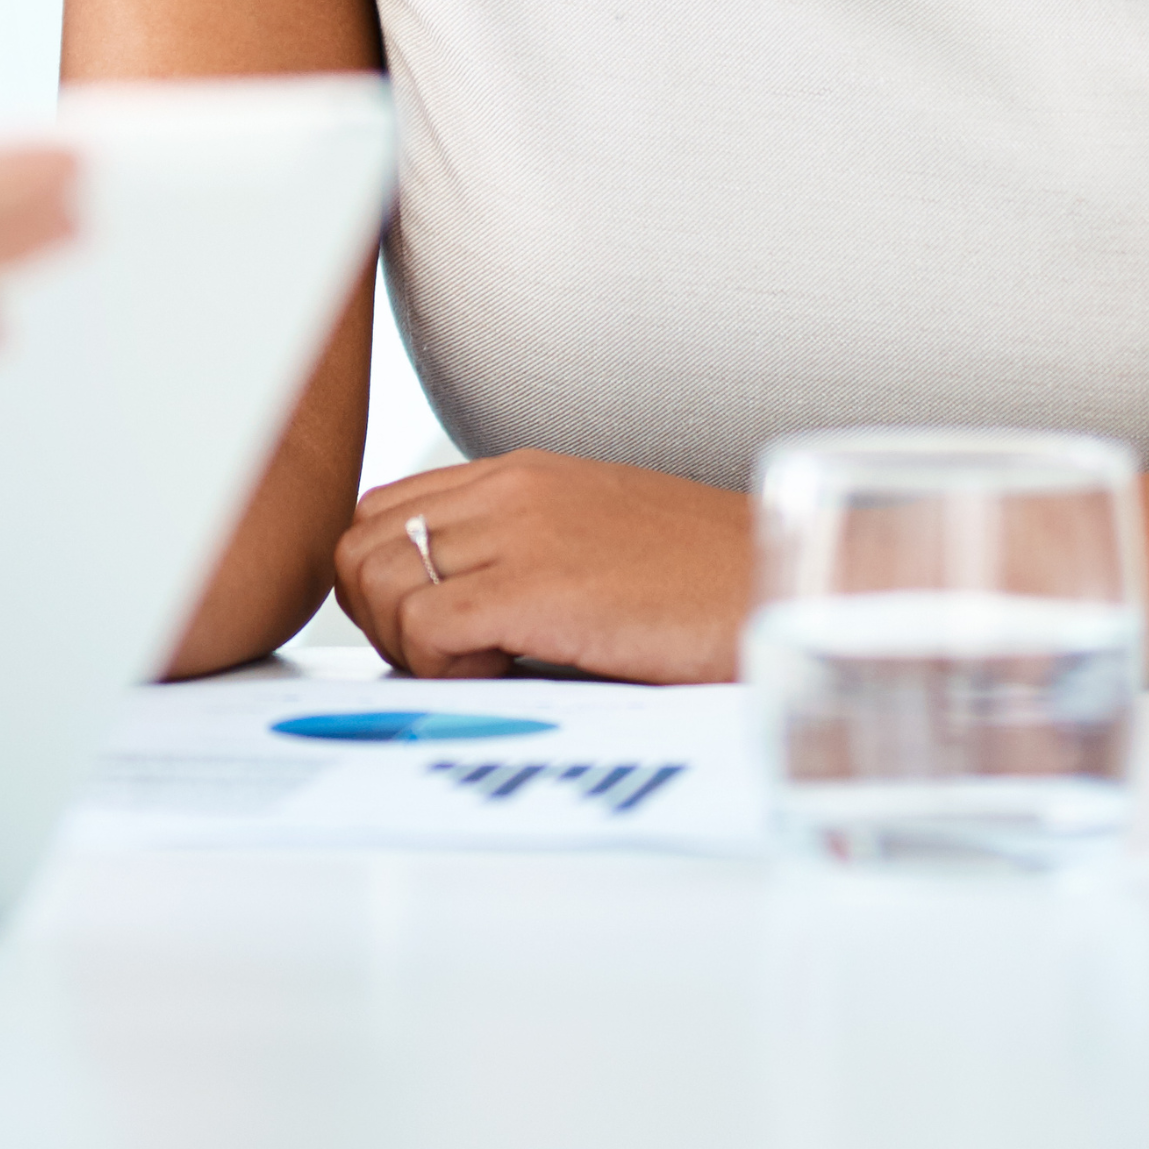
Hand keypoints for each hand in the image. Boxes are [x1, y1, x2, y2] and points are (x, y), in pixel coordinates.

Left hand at [333, 448, 759, 680]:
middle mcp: (509, 489)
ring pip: (377, 584)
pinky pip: (425, 628)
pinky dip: (443, 667)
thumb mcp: (597, 542)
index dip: (387, 584)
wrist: (789, 588)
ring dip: (410, 645)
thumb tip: (446, 613)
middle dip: (380, 617)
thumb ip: (521, 554)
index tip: (435, 633)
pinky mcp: (540, 589)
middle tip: (446, 661)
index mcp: (519, 474)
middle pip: (359, 546)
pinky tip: (510, 673)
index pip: (381, 512)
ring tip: (484, 667)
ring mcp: (521, 533)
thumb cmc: (708, 586)